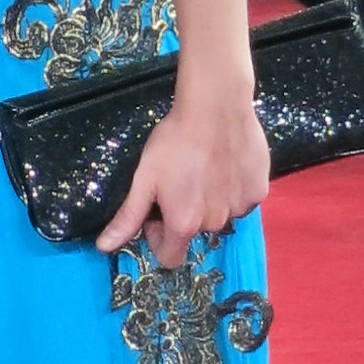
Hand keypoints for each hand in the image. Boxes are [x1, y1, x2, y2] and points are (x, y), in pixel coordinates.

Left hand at [98, 74, 269, 270]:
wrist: (216, 106)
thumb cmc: (174, 141)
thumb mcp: (144, 179)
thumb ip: (128, 218)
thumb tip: (105, 247)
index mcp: (185, 224)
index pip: (171, 257)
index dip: (158, 238)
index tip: (157, 212)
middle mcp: (215, 223)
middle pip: (195, 232)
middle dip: (184, 214)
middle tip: (180, 181)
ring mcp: (241, 208)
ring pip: (219, 215)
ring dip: (209, 201)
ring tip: (203, 169)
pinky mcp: (259, 190)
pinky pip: (241, 200)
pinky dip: (232, 189)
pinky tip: (224, 164)